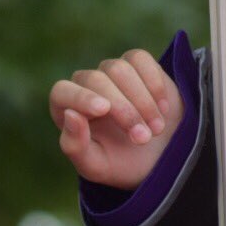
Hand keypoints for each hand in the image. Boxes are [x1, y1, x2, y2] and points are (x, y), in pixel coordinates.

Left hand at [49, 50, 182, 189]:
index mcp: (66, 109)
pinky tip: (163, 109)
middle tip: (143, 139)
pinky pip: (140, 59)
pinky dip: (154, 84)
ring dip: (143, 101)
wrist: (156, 157)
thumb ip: (75, 146)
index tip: (103, 109)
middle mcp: (85, 85)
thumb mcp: (95, 165)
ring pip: (120, 69)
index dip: (81, 97)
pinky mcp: (135, 63)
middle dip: (124, 110)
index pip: (62, 92)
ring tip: (156, 130)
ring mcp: (110, 72)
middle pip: (97, 80)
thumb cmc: (119, 163)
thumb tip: (71, 114)